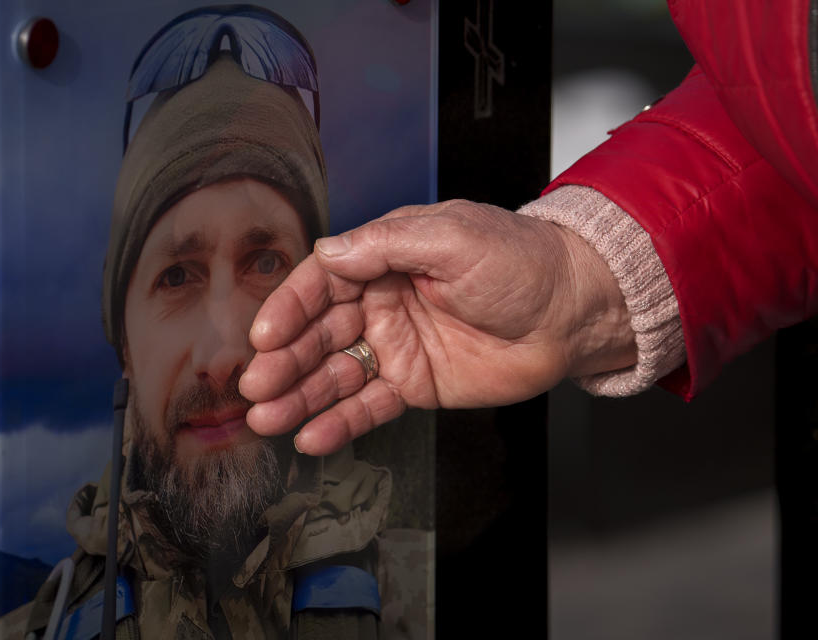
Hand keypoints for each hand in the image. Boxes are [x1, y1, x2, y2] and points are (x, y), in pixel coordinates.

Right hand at [239, 200, 635, 454]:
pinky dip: (341, 423)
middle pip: (320, 333)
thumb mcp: (454, 236)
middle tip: (257, 385)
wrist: (573, 312)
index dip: (290, 308)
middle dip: (286, 360)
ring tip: (268, 419)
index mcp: (386, 258)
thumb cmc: (521, 262)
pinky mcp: (415, 385)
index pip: (323, 282)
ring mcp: (396, 347)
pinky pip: (370, 406)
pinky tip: (312, 438)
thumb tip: (328, 252)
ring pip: (337, 374)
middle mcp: (382, 302)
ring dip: (300, 397)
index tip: (265, 336)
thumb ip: (387, 244)